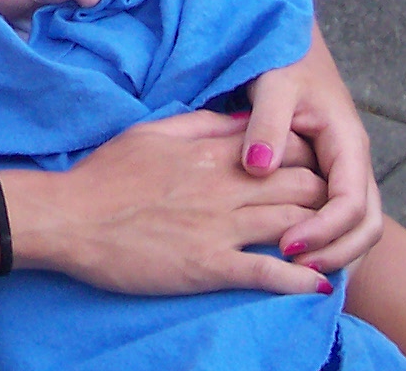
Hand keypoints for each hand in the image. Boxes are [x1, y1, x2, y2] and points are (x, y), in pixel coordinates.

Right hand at [16, 111, 332, 296]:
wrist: (69, 217)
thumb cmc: (105, 174)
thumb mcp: (153, 131)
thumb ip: (201, 124)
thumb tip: (242, 120)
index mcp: (211, 150)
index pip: (283, 146)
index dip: (309, 157)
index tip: (316, 169)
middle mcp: (224, 185)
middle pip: (301, 183)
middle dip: (324, 194)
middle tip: (333, 210)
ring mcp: (219, 226)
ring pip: (293, 223)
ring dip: (321, 235)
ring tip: (336, 246)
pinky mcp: (208, 265)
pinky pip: (266, 272)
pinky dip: (299, 279)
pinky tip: (318, 285)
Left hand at [239, 28, 384, 273]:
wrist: (290, 47)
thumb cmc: (284, 62)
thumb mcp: (274, 86)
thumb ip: (268, 125)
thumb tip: (259, 166)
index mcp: (347, 143)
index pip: (352, 202)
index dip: (325, 230)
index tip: (288, 244)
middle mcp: (353, 164)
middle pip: (365, 225)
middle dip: (337, 254)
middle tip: (294, 271)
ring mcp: (344, 173)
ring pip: (357, 228)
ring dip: (333, 254)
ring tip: (293, 274)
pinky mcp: (328, 179)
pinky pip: (337, 221)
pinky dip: (325, 244)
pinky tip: (292, 258)